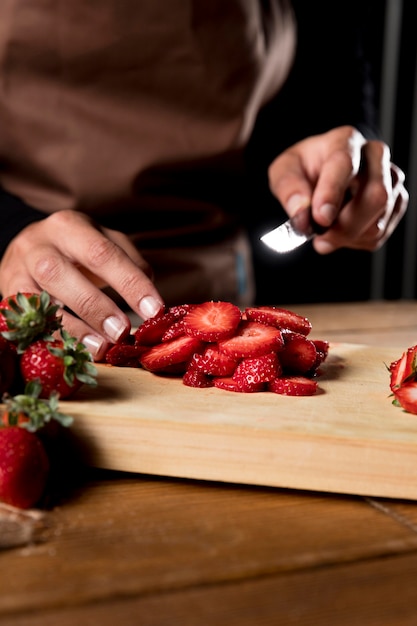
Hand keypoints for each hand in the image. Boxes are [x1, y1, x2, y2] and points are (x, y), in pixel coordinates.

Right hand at [0, 210, 163, 359]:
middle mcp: (40, 244)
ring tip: (101, 348)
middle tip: (122, 332)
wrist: (30, 248)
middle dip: (96, 306)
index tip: (153, 310)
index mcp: (71, 226)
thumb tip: (151, 298)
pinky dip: (51, 337)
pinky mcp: (9, 293)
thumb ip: (131, 264)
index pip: (102, 253)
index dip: (129, 283)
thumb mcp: (106, 243)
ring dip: (73, 328)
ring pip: (40, 299)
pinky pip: (28, 320)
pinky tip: (73, 350)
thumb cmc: (77, 251)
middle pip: (62, 274)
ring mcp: (19, 269)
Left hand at [267, 125, 408, 253]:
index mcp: (344, 141)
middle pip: (375, 196)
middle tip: (320, 239)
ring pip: (378, 221)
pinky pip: (378, 234)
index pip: (344, 164)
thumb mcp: (284, 171)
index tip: (320, 219)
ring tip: (326, 234)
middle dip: (344, 227)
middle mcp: (375, 156)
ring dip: (347, 238)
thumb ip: (289, 189)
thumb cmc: (304, 169)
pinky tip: (341, 232)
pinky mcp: (395, 202)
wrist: (321, 174)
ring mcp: (390, 180)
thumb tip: (302, 215)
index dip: (332, 194)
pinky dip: (355, 242)